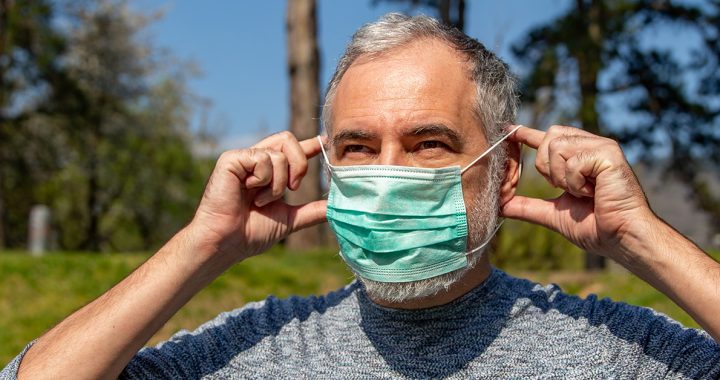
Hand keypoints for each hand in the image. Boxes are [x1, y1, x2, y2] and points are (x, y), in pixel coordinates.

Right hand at [188, 131, 326, 263]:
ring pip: (279, 154)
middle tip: (293, 187)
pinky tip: (248, 191)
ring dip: (277, 184)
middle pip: (288, 140)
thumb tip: (337, 208)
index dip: (309, 145)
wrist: (228, 242)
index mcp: (268, 173)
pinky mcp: (231, 159)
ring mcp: (243, 158)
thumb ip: (312, 211)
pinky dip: (263, 179)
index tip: (324, 141)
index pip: (291, 151)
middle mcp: (256, 161)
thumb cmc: (251, 233)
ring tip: (260, 200)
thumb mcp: (290, 219)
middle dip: (299, 164)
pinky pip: (263, 158)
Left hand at [501, 125, 653, 260]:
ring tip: (583, 191)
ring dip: (562, 177)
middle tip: (567, 189)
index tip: (508, 131)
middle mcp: (591, 146)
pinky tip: (592, 192)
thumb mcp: (554, 214)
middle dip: (547, 168)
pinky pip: (572, 161)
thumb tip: (501, 206)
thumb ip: (528, 207)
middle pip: (548, 137)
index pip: (547, 137)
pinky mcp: (609, 153)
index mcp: (579, 157)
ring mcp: (601, 147)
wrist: (622, 238)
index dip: (526, 134)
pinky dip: (575, 182)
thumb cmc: (596, 227)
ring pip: (557, 147)